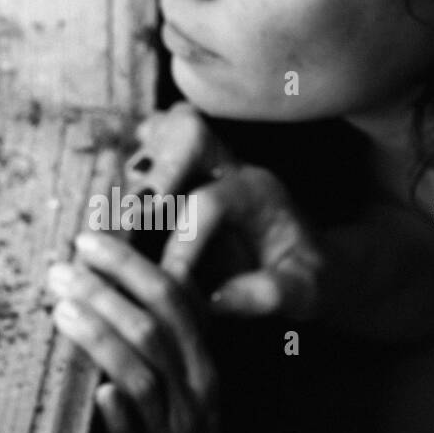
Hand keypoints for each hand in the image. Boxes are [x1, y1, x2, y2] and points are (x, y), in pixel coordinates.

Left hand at [47, 231, 241, 432]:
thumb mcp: (186, 379)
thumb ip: (160, 336)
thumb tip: (109, 280)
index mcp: (201, 358)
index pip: (172, 297)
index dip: (131, 264)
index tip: (89, 237)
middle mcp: (194, 388)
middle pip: (154, 327)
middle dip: (108, 291)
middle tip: (61, 267)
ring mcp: (176, 431)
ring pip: (142, 376)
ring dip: (103, 340)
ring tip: (62, 310)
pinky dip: (121, 418)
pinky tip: (99, 396)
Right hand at [127, 102, 325, 321]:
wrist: (319, 262)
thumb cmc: (313, 279)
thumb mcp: (307, 293)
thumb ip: (269, 295)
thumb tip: (216, 302)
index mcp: (257, 190)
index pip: (209, 201)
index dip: (183, 241)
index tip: (172, 282)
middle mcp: (228, 166)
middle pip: (185, 130)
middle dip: (153, 171)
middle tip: (127, 223)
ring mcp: (203, 164)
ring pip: (160, 132)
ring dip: (134, 169)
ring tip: (116, 219)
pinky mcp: (183, 175)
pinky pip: (147, 150)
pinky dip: (128, 173)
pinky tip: (114, 214)